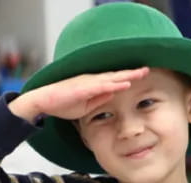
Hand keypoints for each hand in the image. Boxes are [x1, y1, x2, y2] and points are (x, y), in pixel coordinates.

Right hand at [8, 67, 149, 122]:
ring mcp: (87, 83)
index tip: (142, 76)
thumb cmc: (62, 103)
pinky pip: (101, 86)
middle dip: (132, 72)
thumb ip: (100, 99)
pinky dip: (114, 84)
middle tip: (147, 70)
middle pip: (116, 75)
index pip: (114, 80)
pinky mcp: (82, 88)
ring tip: (141, 73)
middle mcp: (92, 80)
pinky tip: (125, 83)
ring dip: (127, 75)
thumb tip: (114, 94)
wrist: (42, 102)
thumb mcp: (86, 105)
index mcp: (93, 84)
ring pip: (111, 78)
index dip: (128, 77)